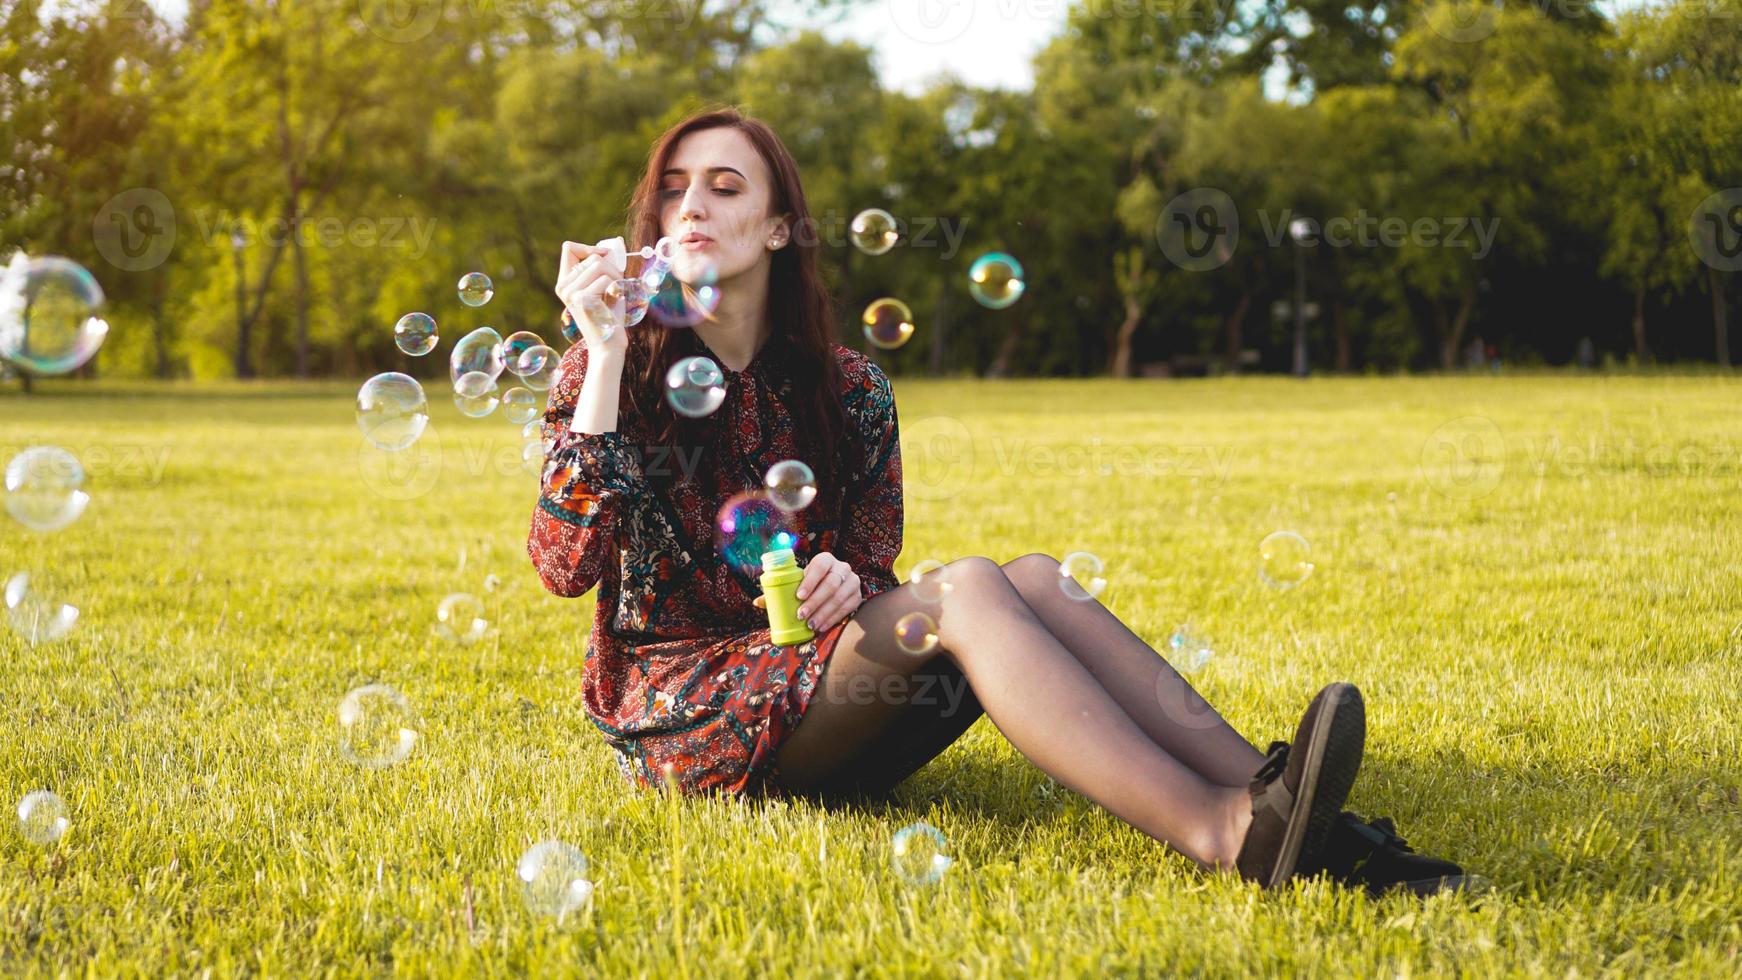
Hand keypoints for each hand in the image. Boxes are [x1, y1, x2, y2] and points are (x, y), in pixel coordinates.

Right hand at [554, 241, 627, 359]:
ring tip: (614, 295)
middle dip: (612, 267)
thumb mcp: (605, 287)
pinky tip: (612, 303)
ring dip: (616, 277)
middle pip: (592, 256)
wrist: (609, 346)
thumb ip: (606, 266)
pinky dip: (616, 288)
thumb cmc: (609, 317)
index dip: (590, 248)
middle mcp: (563, 287)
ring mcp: (571, 293)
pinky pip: (607, 279)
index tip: (605, 257)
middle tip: (614, 288)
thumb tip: (616, 242)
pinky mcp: (582, 299)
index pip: (569, 248)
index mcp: (565, 282)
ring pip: (600, 264)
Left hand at [751, 551, 861, 633]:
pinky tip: (821, 627)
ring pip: (839, 597)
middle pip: (830, 584)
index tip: (798, 596)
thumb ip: (779, 591)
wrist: (834, 589)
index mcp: (826, 559)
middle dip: (815, 601)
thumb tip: (757, 602)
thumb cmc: (809, 586)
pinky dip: (833, 619)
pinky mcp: (857, 596)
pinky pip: (847, 608)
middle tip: (801, 615)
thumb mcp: (797, 584)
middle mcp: (842, 567)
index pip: (820, 566)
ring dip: (823, 613)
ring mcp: (852, 582)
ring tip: (810, 625)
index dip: (810, 580)